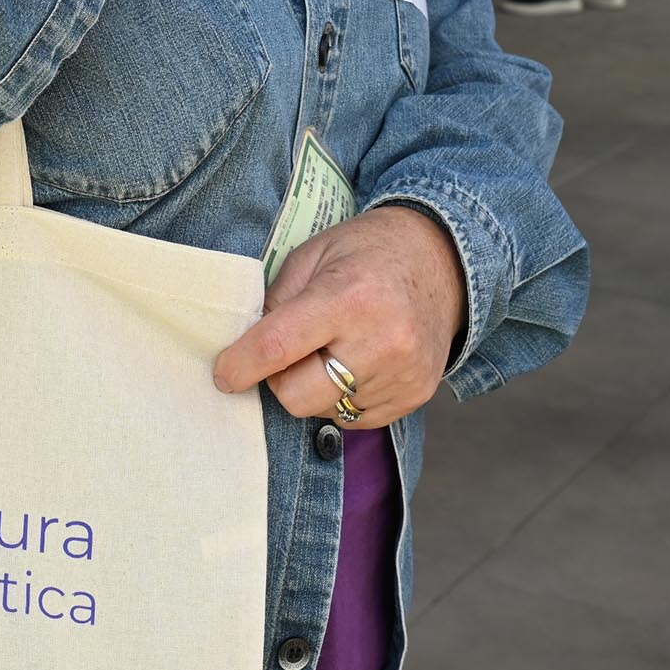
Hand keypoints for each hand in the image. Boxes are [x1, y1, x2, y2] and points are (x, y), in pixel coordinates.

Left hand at [214, 205, 466, 430]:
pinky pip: (355, 418)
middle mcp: (380, 341)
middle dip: (279, 380)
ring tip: (334, 350)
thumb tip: (242, 349)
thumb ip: (276, 302)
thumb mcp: (313, 255)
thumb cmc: (368, 251)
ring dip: (314, 389)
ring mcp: (402, 374)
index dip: (240, 365)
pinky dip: (344, 398)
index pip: (277, 347)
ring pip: (324, 411)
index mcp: (348, 298)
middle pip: (297, 396)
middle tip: (288, 353)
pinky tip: (359, 362)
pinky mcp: (415, 396)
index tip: (224, 374)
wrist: (446, 260)